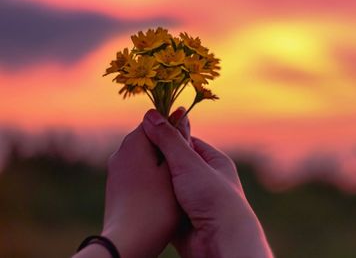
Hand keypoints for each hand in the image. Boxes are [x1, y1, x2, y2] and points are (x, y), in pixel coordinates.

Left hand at [74, 108, 188, 257]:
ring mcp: (116, 172)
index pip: (156, 121)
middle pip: (150, 140)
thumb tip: (179, 113)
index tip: (188, 145)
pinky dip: (151, 179)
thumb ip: (176, 140)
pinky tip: (161, 195)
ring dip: (161, 166)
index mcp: (133, 142)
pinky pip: (138, 173)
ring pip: (145, 158)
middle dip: (169, 150)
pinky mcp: (116, 188)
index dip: (175, 130)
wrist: (128, 242)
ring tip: (176, 184)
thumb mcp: (174, 169)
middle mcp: (120, 153)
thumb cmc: (157, 205)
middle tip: (186, 168)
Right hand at [143, 109, 273, 257]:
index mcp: (214, 162)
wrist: (220, 243)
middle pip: (174, 164)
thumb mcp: (188, 163)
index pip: (186, 142)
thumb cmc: (213, 199)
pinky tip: (140, 196)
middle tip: (134, 153)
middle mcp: (205, 180)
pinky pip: (165, 205)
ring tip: (133, 174)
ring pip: (167, 185)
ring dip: (154, 183)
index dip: (166, 136)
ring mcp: (194, 200)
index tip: (144, 132)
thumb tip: (151, 114)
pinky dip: (154, 202)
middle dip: (157, 161)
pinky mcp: (183, 218)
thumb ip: (169, 140)